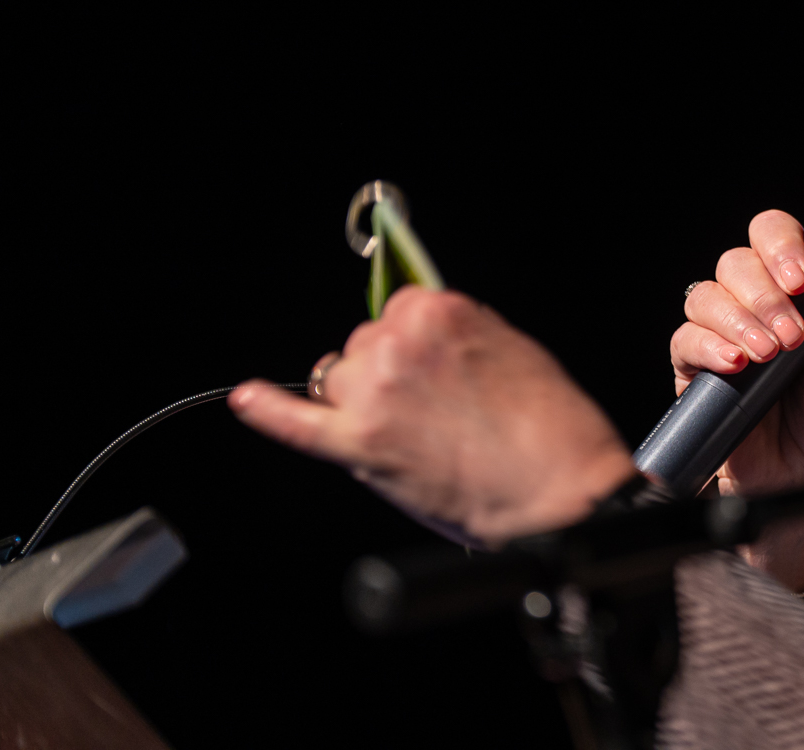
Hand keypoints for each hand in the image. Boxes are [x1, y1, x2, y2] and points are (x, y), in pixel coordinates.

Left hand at [230, 287, 635, 545]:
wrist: (557, 493)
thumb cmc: (549, 424)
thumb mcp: (512, 348)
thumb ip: (457, 335)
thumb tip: (422, 338)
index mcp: (440, 311)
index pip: (399, 310)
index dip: (415, 342)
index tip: (433, 365)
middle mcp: (398, 345)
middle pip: (364, 345)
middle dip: (389, 372)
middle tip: (436, 408)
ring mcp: (373, 396)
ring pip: (337, 380)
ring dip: (362, 400)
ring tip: (410, 431)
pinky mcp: (358, 447)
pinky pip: (295, 424)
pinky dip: (267, 411)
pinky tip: (246, 399)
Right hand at [675, 210, 803, 589]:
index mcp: (802, 296)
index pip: (776, 237)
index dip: (782, 245)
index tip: (802, 279)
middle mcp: (760, 310)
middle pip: (736, 261)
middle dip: (763, 292)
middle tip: (792, 335)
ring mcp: (726, 340)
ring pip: (706, 295)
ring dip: (738, 319)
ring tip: (769, 356)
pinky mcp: (697, 375)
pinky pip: (684, 339)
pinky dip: (707, 346)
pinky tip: (736, 366)